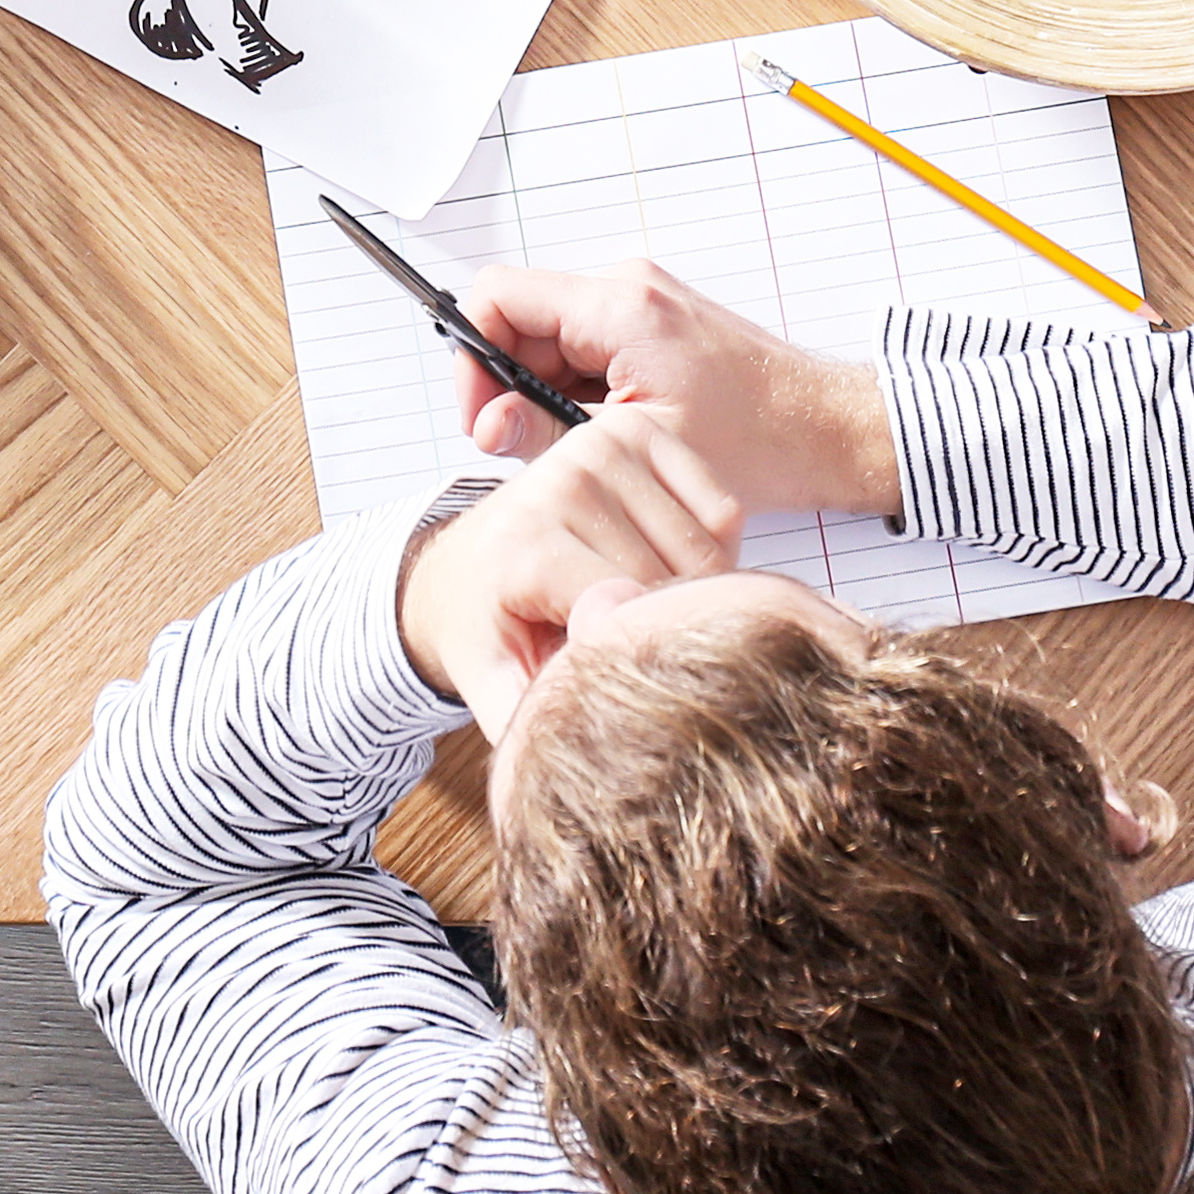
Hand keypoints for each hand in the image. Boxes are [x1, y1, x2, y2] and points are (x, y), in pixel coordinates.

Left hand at [396, 407, 744, 735]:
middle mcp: (564, 481)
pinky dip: (718, 549)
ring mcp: (604, 446)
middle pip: (675, 581)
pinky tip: (673, 568)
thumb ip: (532, 721)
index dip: (646, 653)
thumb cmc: (491, 628)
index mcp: (529, 545)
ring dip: (700, 590)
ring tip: (649, 609)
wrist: (468, 563)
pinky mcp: (640, 430)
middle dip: (670, 625)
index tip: (629, 674)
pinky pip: (725, 510)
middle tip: (639, 643)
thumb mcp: (495, 687)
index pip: (633, 611)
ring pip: (710, 549)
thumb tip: (575, 763)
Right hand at [452, 259, 897, 513]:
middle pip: (521, 322)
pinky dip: (579, 397)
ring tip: (577, 449)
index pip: (500, 296)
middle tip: (524, 446)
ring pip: (549, 343)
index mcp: (620, 307)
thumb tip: (487, 425)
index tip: (482, 413)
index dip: (473, 355)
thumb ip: (547, 431)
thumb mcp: (636, 447)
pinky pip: (585, 354)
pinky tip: (604, 439)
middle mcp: (627, 290)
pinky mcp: (652, 328)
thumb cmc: (760, 439)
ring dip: (546, 397)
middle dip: (509, 386)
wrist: (826, 431)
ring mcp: (641, 306)